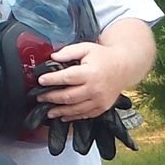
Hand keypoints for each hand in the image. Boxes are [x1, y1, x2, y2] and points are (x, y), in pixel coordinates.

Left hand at [33, 17, 154, 119]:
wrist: (124, 67)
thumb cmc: (103, 57)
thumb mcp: (86, 48)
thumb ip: (69, 52)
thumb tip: (53, 57)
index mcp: (90, 72)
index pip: (66, 78)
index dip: (52, 80)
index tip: (40, 80)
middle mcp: (95, 88)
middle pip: (68, 96)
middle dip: (51, 97)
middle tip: (40, 97)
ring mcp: (99, 100)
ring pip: (75, 109)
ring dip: (60, 111)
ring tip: (48, 111)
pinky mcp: (102, 107)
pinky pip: (85, 115)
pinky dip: (72, 117)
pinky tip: (63, 115)